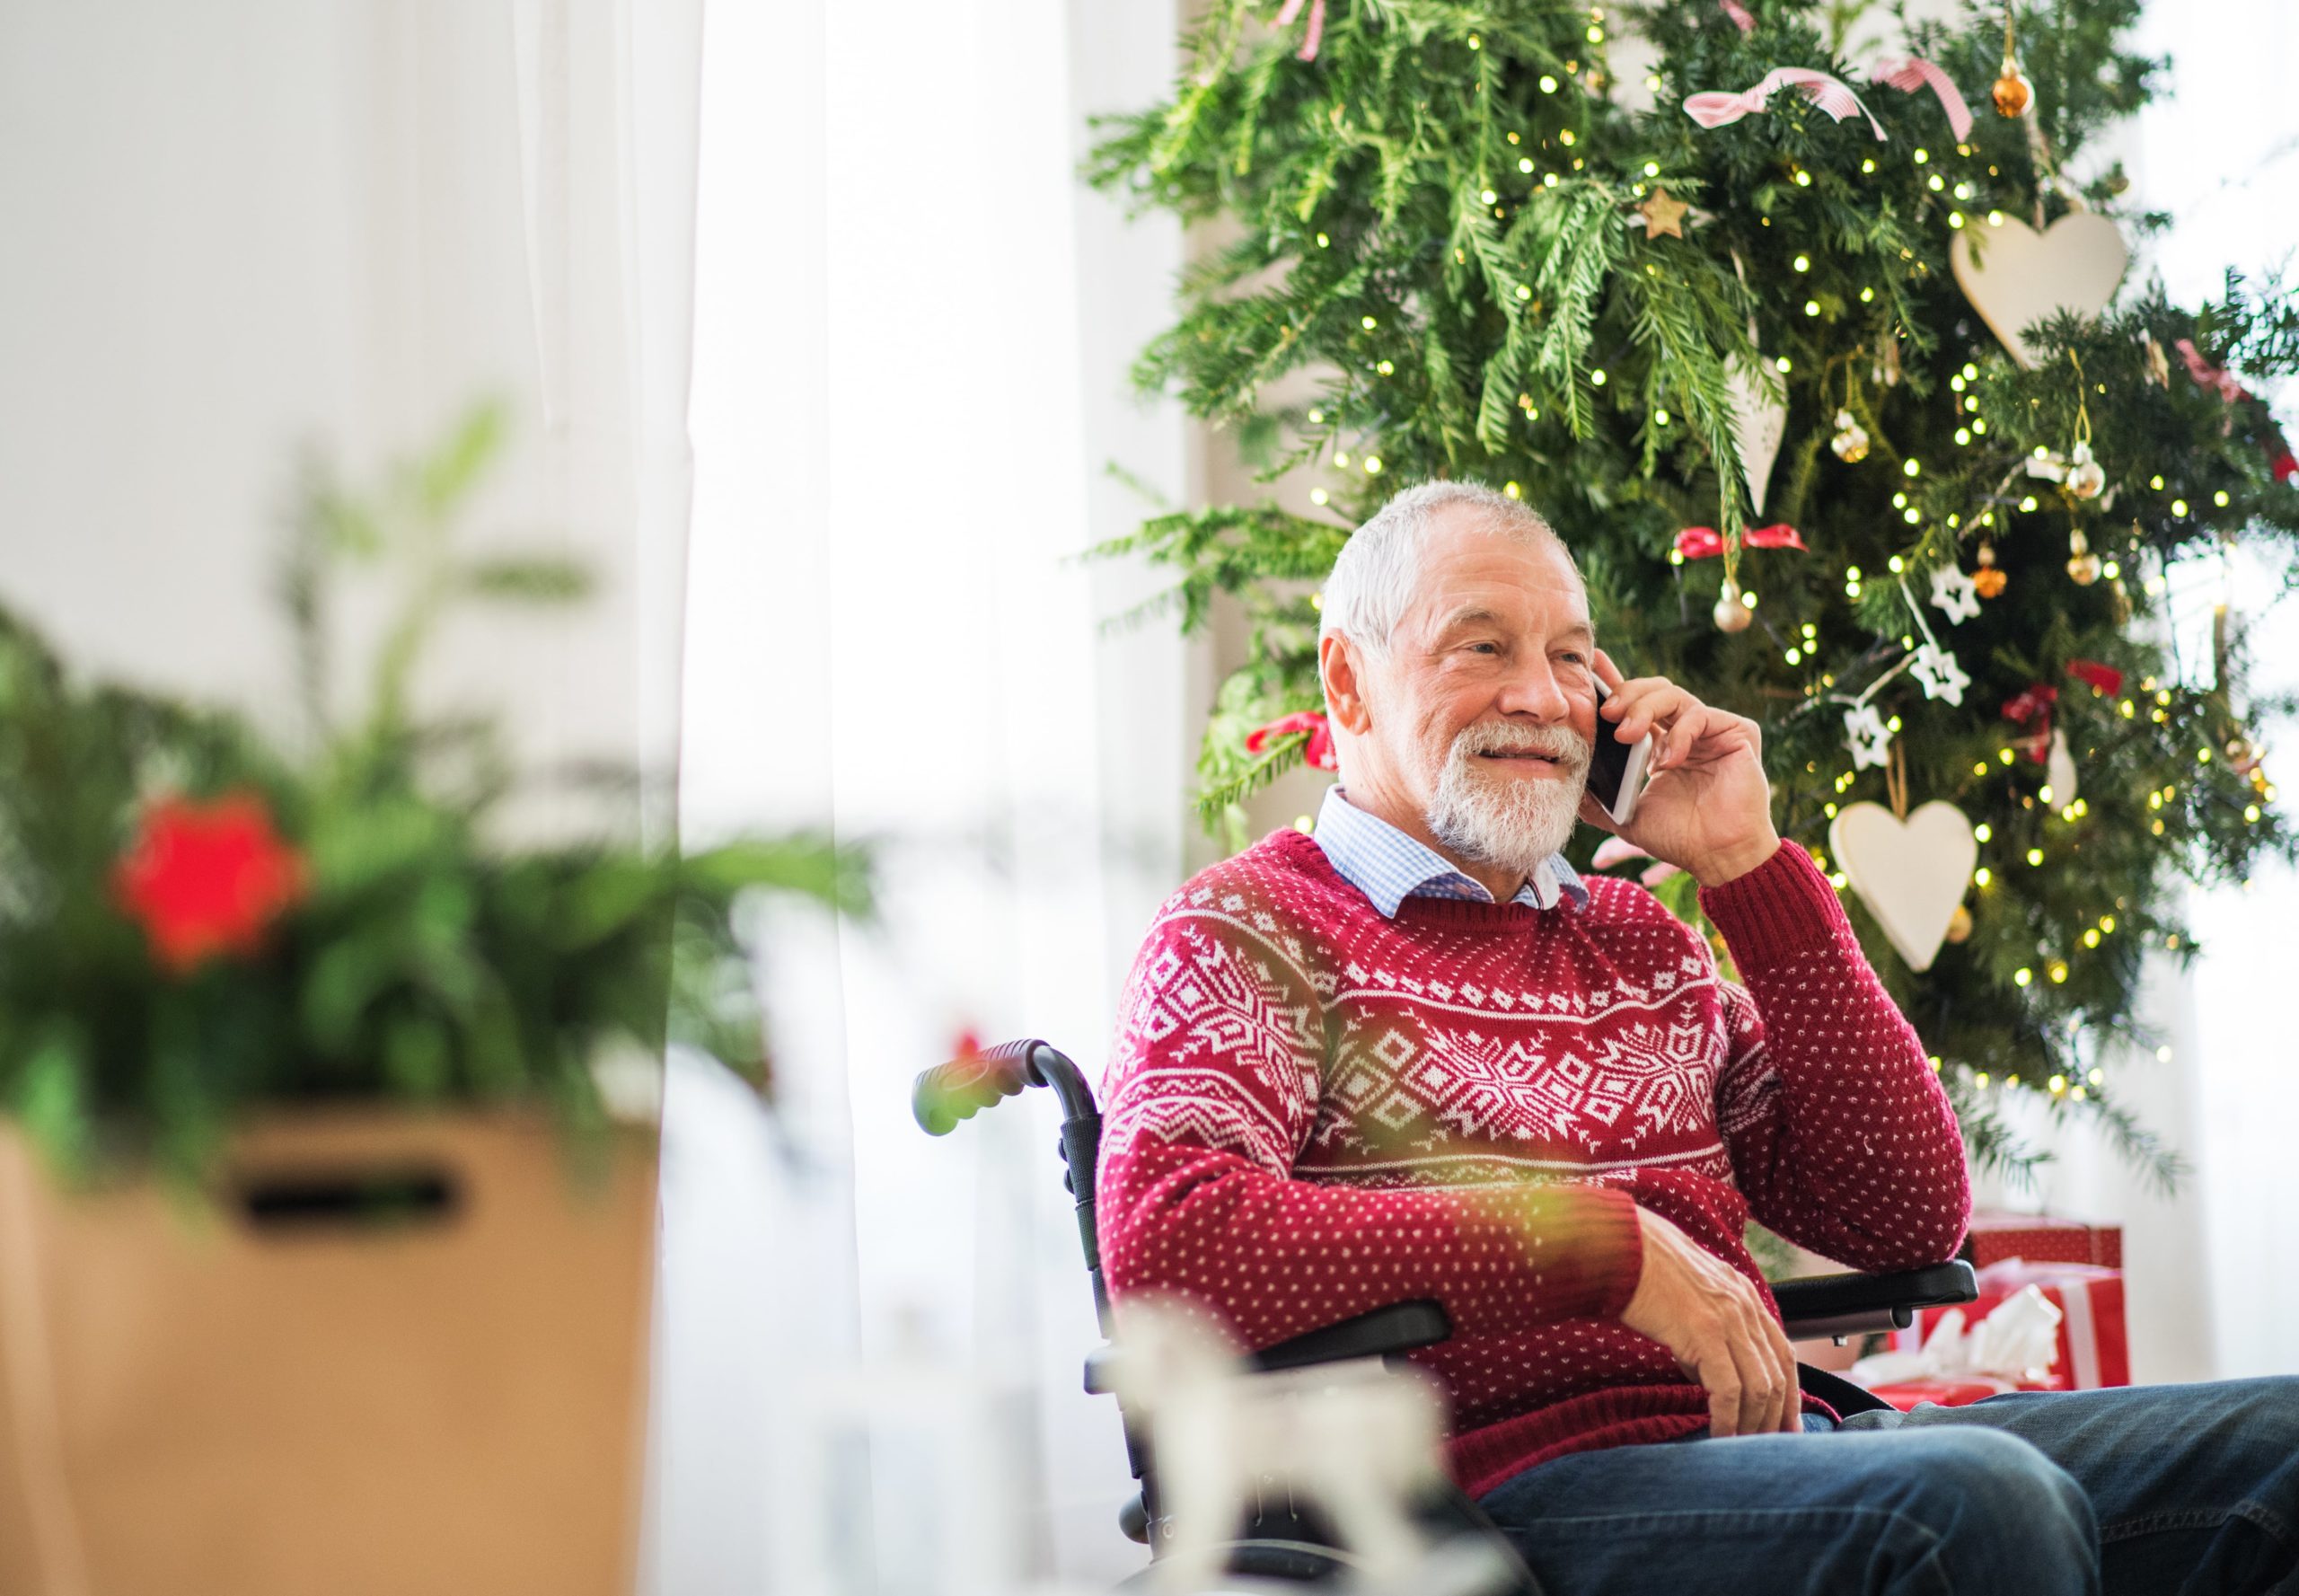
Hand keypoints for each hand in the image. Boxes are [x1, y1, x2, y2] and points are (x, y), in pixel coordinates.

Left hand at [1580, 650, 1779, 886]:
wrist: (1719, 857)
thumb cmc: (1679, 838)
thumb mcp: (1625, 817)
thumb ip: (1597, 800)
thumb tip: (1565, 784)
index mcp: (1660, 744)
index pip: (1636, 705)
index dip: (1614, 683)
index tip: (1589, 668)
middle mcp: (1686, 731)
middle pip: (1653, 690)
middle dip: (1625, 694)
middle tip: (1605, 712)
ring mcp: (1711, 730)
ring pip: (1673, 695)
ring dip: (1644, 709)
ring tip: (1626, 733)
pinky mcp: (1737, 732)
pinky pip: (1700, 715)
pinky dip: (1678, 734)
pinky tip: (1666, 760)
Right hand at [1620, 1206, 1802, 1437]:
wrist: (1621, 1246)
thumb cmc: (1644, 1270)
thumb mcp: (1691, 1296)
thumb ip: (1708, 1330)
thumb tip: (1705, 1374)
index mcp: (1745, 1296)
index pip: (1783, 1355)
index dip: (1789, 1396)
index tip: (1785, 1427)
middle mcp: (1746, 1307)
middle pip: (1778, 1377)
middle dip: (1774, 1419)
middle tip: (1764, 1447)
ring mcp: (1729, 1320)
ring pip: (1760, 1388)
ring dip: (1752, 1424)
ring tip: (1737, 1445)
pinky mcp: (1705, 1333)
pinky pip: (1729, 1390)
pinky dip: (1728, 1419)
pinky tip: (1718, 1433)